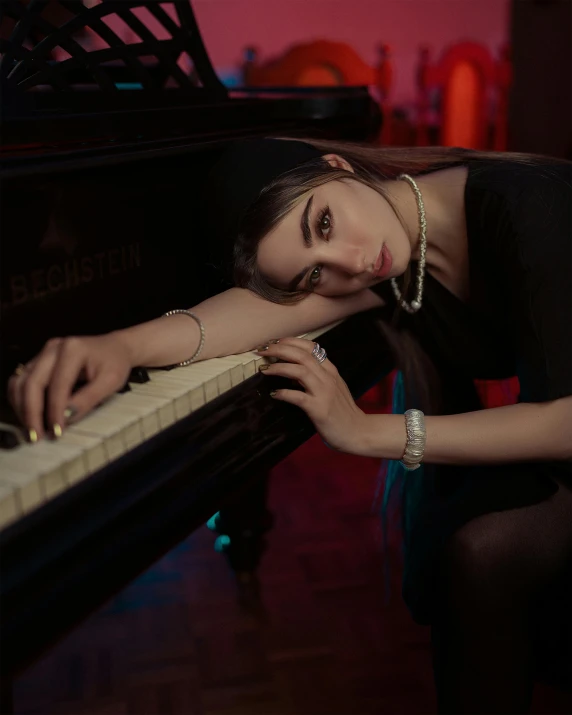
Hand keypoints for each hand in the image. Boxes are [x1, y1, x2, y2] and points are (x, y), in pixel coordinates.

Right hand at [7, 333, 133, 439]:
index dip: (54, 411)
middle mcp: (54, 348)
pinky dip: (21, 400)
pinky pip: (21, 381)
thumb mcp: (111, 381)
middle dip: (32, 412)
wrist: (115, 348)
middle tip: (37, 436)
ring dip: (22, 407)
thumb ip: (88, 399)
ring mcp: (44, 353)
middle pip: (32, 382)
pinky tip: (28, 415)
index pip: (57, 385)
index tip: (56, 431)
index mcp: (73, 349)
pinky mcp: (39, 361)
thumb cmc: (115, 363)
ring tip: (32, 428)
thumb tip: (66, 417)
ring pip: (20, 382)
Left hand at [256, 337, 369, 453]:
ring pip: (299, 371)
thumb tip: (290, 369)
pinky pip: (298, 397)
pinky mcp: (319, 409)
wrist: (358, 432)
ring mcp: (324, 392)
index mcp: (330, 370)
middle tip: (262, 351)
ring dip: (279, 367)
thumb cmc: (342, 411)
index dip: (289, 341)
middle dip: (279, 350)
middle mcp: (328, 377)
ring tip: (264, 369)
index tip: (273, 342)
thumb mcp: (331, 387)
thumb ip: (315, 376)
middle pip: (301, 355)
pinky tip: (274, 393)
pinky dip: (284, 393)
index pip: (310, 346)